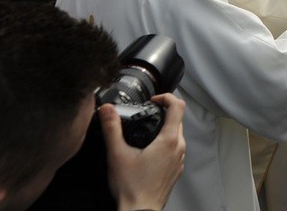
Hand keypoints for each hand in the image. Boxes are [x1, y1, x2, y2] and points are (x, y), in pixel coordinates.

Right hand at [100, 93, 185, 210]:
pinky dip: (165, 143)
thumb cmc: (132, 188)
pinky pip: (175, 149)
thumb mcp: (117, 154)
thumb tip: (107, 110)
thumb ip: (112, 129)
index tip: (153, 100)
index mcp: (169, 140)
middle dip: (164, 112)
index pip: (178, 107)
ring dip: (165, 128)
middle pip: (178, 119)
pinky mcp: (176, 169)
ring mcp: (179, 160)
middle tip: (147, 113)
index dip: (166, 97)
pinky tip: (149, 150)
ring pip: (177, 134)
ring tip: (147, 130)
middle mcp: (178, 148)